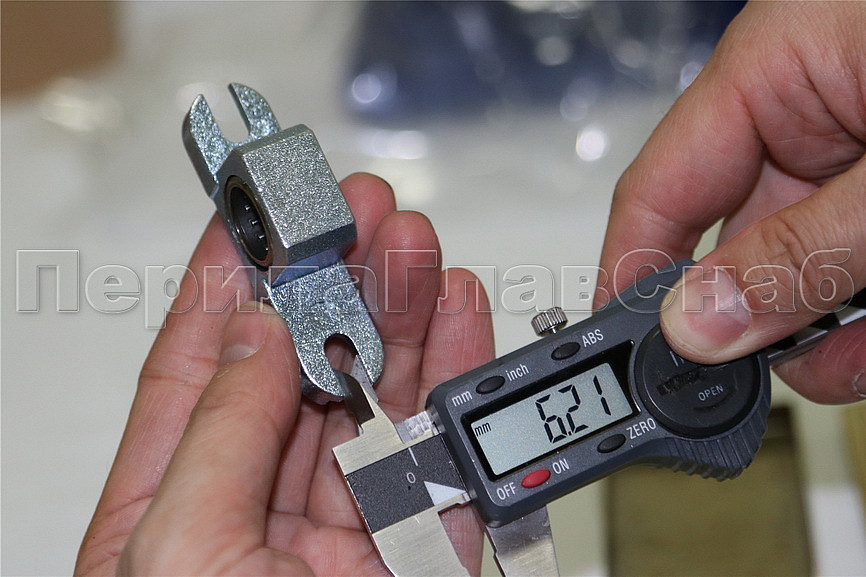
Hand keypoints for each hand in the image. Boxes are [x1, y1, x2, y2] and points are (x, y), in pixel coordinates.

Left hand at [75, 174, 493, 575]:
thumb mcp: (183, 548)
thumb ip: (219, 436)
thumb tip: (260, 336)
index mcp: (177, 508)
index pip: (197, 370)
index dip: (226, 282)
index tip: (252, 213)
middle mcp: (263, 509)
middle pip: (302, 368)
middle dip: (332, 278)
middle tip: (357, 212)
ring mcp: (348, 527)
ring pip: (380, 397)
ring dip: (400, 311)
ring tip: (412, 243)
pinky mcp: (422, 550)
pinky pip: (449, 452)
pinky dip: (457, 380)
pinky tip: (456, 317)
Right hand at [596, 1, 865, 403]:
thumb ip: (801, 248)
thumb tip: (698, 322)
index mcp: (770, 71)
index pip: (658, 192)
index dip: (629, 279)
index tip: (618, 356)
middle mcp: (804, 112)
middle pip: (733, 244)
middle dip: (749, 324)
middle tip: (754, 382)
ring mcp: (853, 149)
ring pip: (802, 265)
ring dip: (820, 330)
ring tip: (850, 360)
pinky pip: (851, 259)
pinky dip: (862, 314)